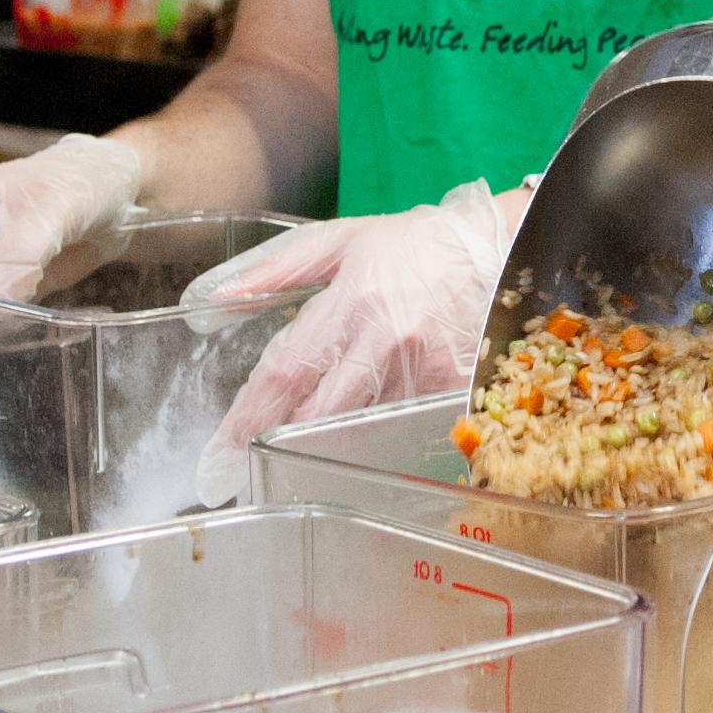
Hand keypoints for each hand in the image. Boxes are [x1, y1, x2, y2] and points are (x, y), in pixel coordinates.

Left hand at [188, 180, 519, 504]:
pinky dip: (367, 433)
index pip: (287, 371)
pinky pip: (396, 424)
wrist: (499, 248)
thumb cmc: (415, 244)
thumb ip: (275, 270)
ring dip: (316, 444)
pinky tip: (350, 437)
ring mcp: (424, 371)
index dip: (247, 415)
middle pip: (316, 414)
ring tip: (286, 456)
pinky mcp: (451, 390)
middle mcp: (388, 342)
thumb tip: (213, 302)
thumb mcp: (341, 240)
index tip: (219, 451)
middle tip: (235, 471)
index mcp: (354, 301)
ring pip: (356, 427)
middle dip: (270, 443)